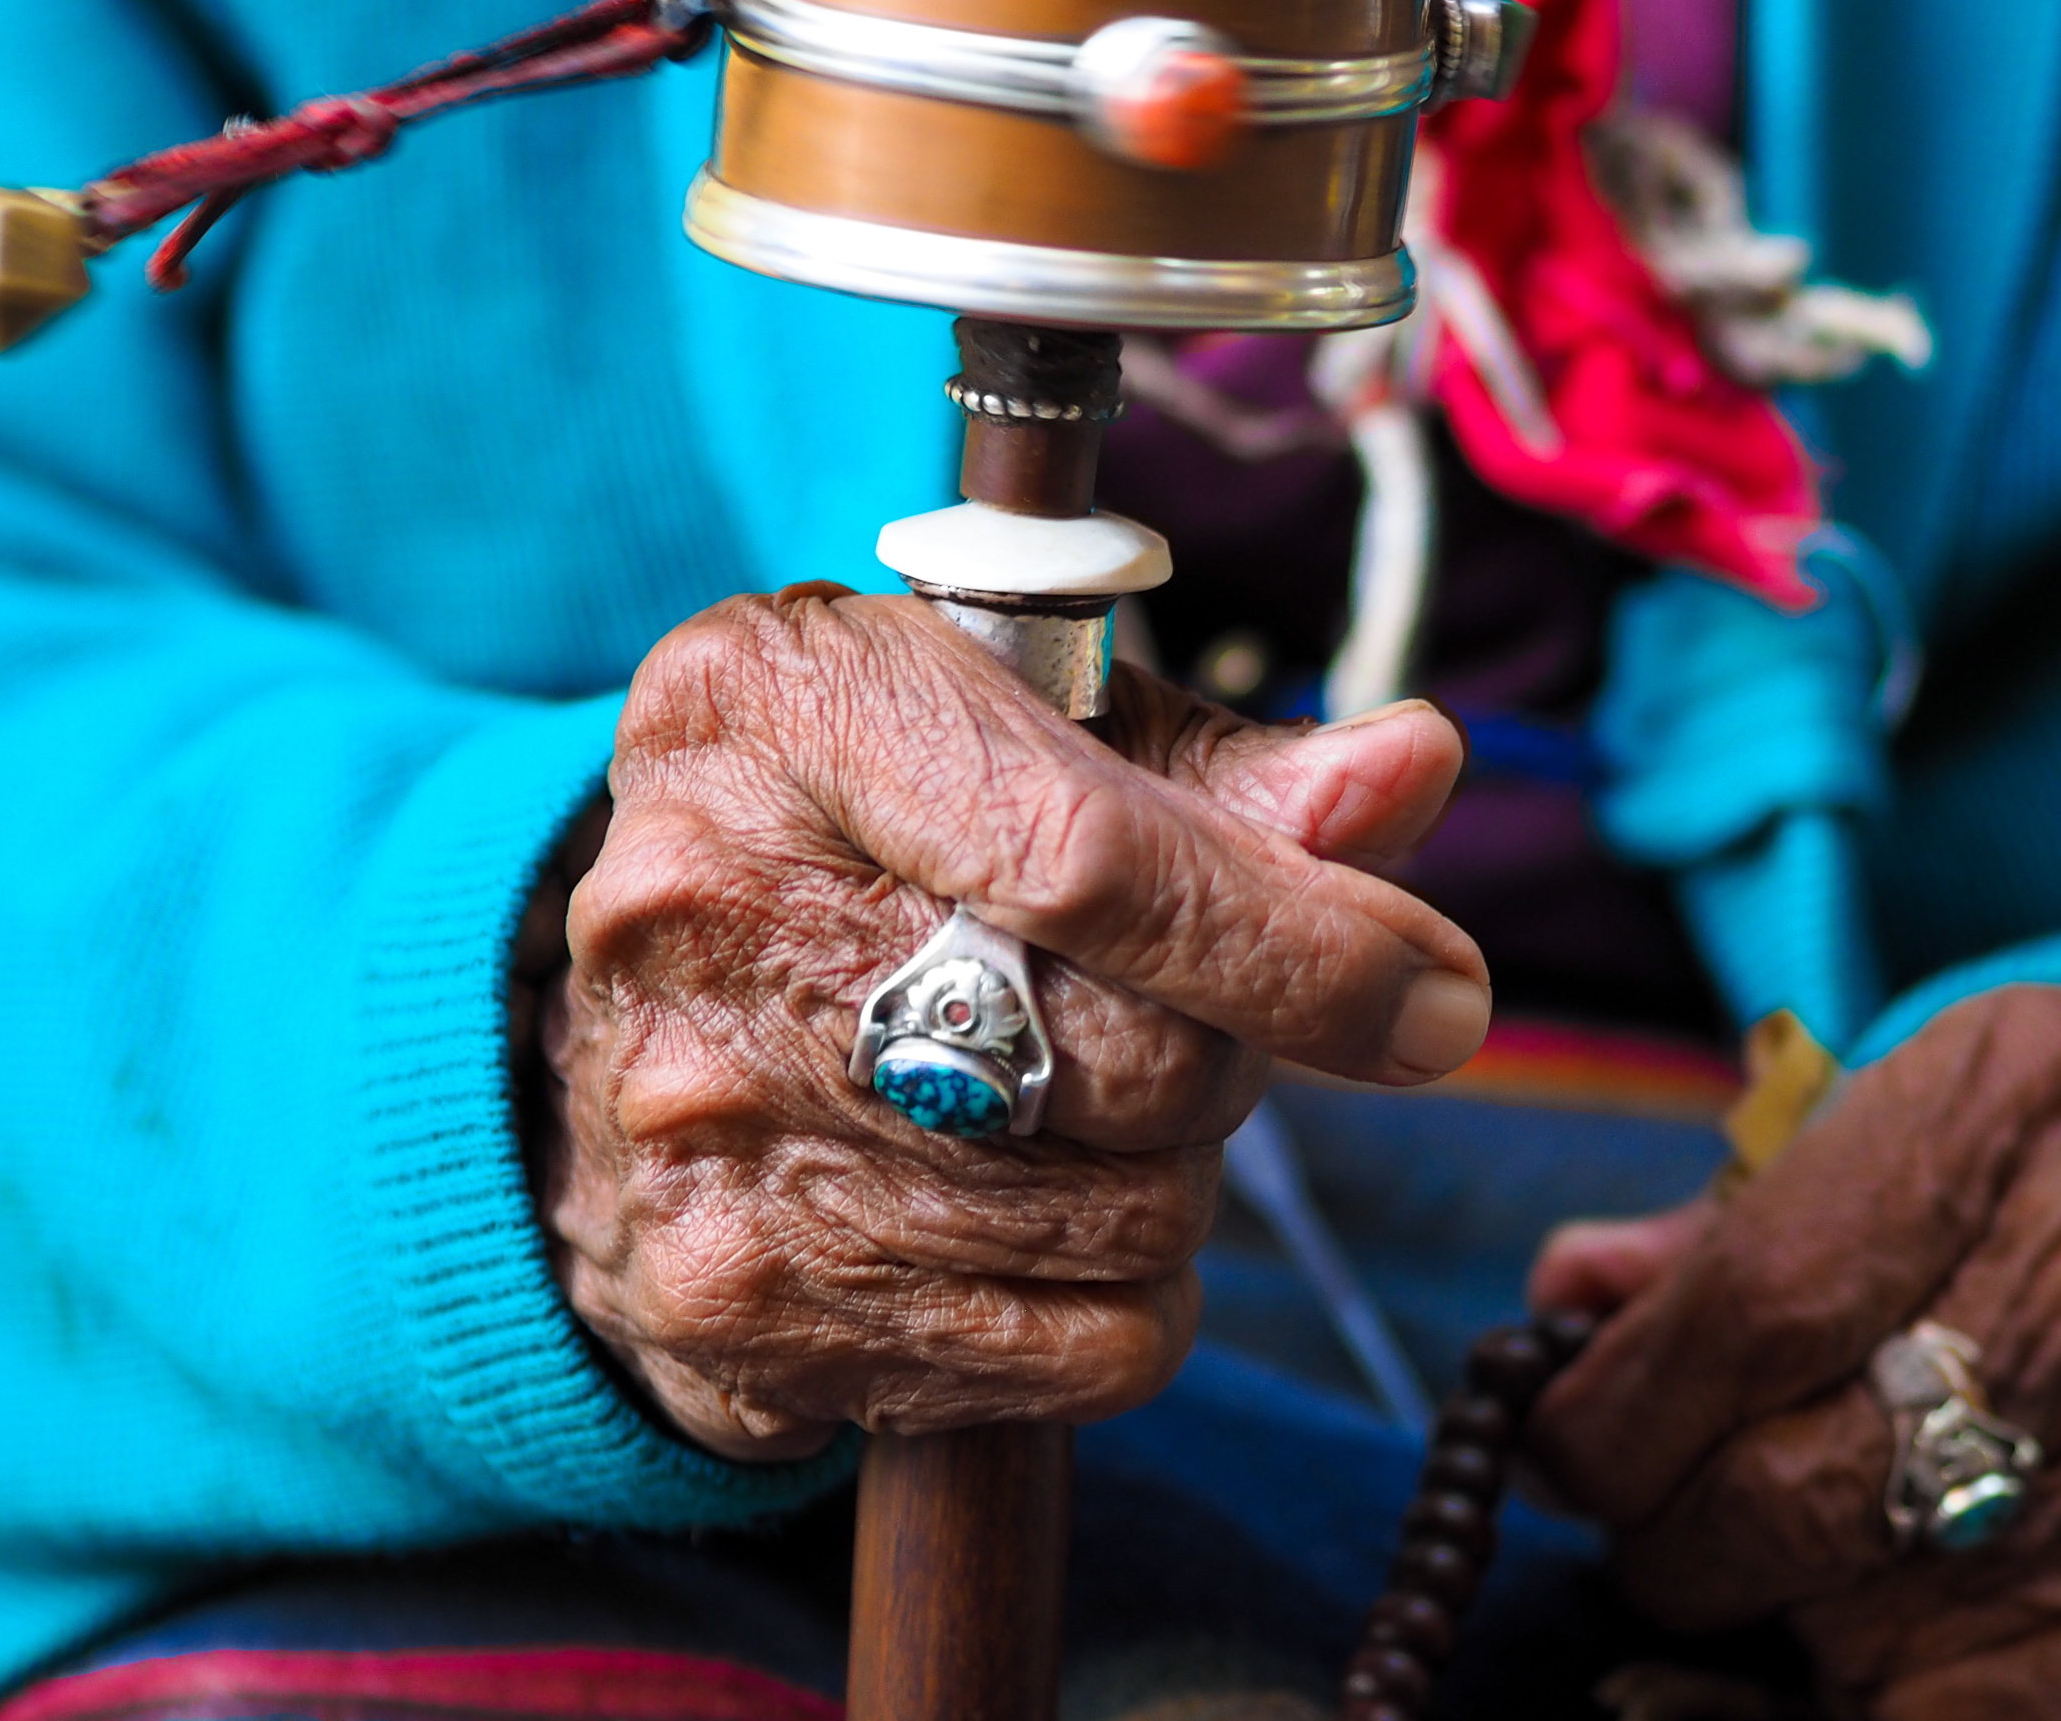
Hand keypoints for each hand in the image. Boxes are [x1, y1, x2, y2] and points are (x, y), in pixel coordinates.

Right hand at [528, 584, 1486, 1462]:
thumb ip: (1226, 768)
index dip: (1299, 940)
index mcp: (780, 709)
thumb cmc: (881, 842)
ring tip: (1073, 1100)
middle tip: (1181, 1015)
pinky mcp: (731, 1308)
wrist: (623, 1030)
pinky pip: (1077, 1352)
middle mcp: (706, 910)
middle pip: (1129, 1059)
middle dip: (1227, 1053)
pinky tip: (1029, 1213)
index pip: (1088, 856)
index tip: (1438, 991)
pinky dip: (1114, 1299)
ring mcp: (703, 1126)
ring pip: (1126, 1219)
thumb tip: (1410, 772)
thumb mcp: (1026, 735)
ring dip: (1170, 1174)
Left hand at [1527, 987, 2060, 1719]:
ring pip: (1861, 1641)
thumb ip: (1733, 1214)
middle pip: (1780, 1493)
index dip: (1609, 1408)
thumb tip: (1567, 1305)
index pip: (1744, 1308)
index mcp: (2009, 1105)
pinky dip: (1877, 1698)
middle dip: (1665, 1528)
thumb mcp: (1920, 1102)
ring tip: (1783, 1553)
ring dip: (1772, 1619)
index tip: (1561, 1434)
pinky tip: (1863, 1635)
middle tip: (1660, 1507)